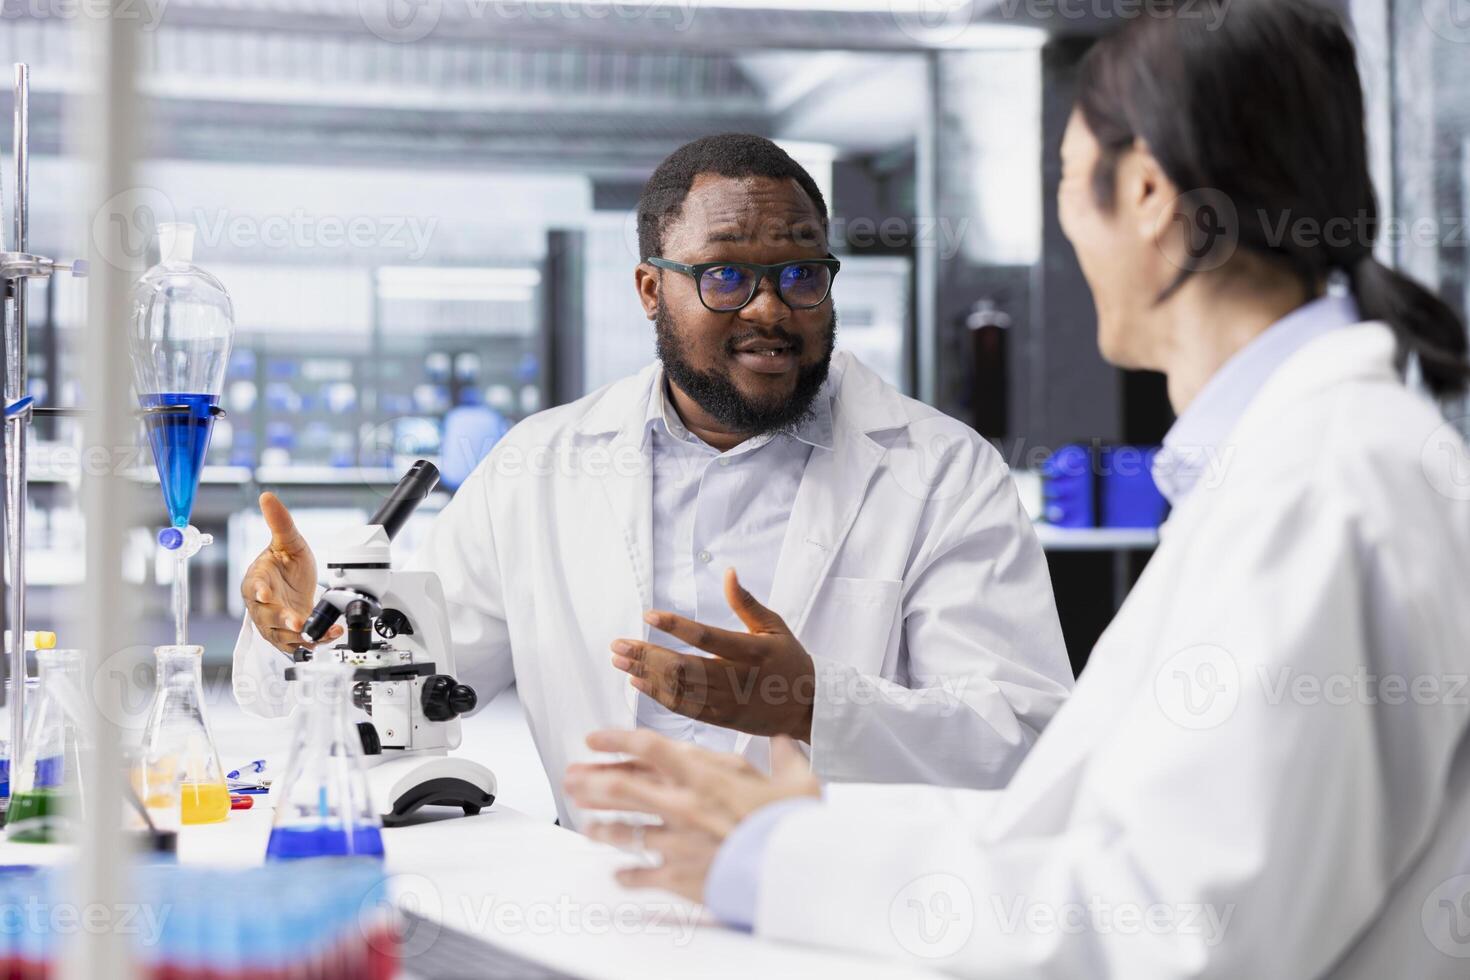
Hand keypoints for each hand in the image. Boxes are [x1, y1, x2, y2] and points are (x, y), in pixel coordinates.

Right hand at [239, 492, 341, 654]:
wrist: (297, 586)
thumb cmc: (286, 565)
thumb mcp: (289, 541)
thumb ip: (280, 522)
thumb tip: (267, 497)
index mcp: (255, 581)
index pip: (252, 586)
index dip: (257, 591)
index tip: (264, 593)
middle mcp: (261, 606)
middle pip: (267, 616)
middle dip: (283, 619)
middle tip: (297, 620)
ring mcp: (274, 623)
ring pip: (283, 634)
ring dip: (301, 634)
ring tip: (320, 630)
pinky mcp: (289, 636)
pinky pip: (299, 642)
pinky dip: (317, 639)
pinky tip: (332, 632)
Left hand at [564, 729, 819, 901]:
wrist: (792, 872)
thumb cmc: (793, 824)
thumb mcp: (797, 780)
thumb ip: (783, 756)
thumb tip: (783, 738)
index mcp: (705, 777)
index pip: (648, 748)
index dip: (615, 740)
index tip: (594, 738)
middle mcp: (682, 805)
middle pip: (620, 789)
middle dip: (590, 782)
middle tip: (572, 779)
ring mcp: (676, 842)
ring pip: (623, 832)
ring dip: (600, 827)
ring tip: (587, 825)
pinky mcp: (677, 876)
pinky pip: (641, 875)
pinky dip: (627, 875)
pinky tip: (618, 875)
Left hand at [611, 569, 815, 740]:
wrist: (808, 707)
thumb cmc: (790, 660)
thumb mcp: (774, 627)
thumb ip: (747, 603)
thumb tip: (728, 572)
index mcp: (752, 652)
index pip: (707, 637)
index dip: (676, 626)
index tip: (648, 615)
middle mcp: (737, 678)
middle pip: (684, 667)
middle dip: (647, 655)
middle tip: (618, 644)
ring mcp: (727, 702)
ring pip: (679, 689)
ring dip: (645, 674)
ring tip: (619, 660)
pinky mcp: (721, 719)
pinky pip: (684, 708)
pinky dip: (658, 695)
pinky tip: (637, 682)